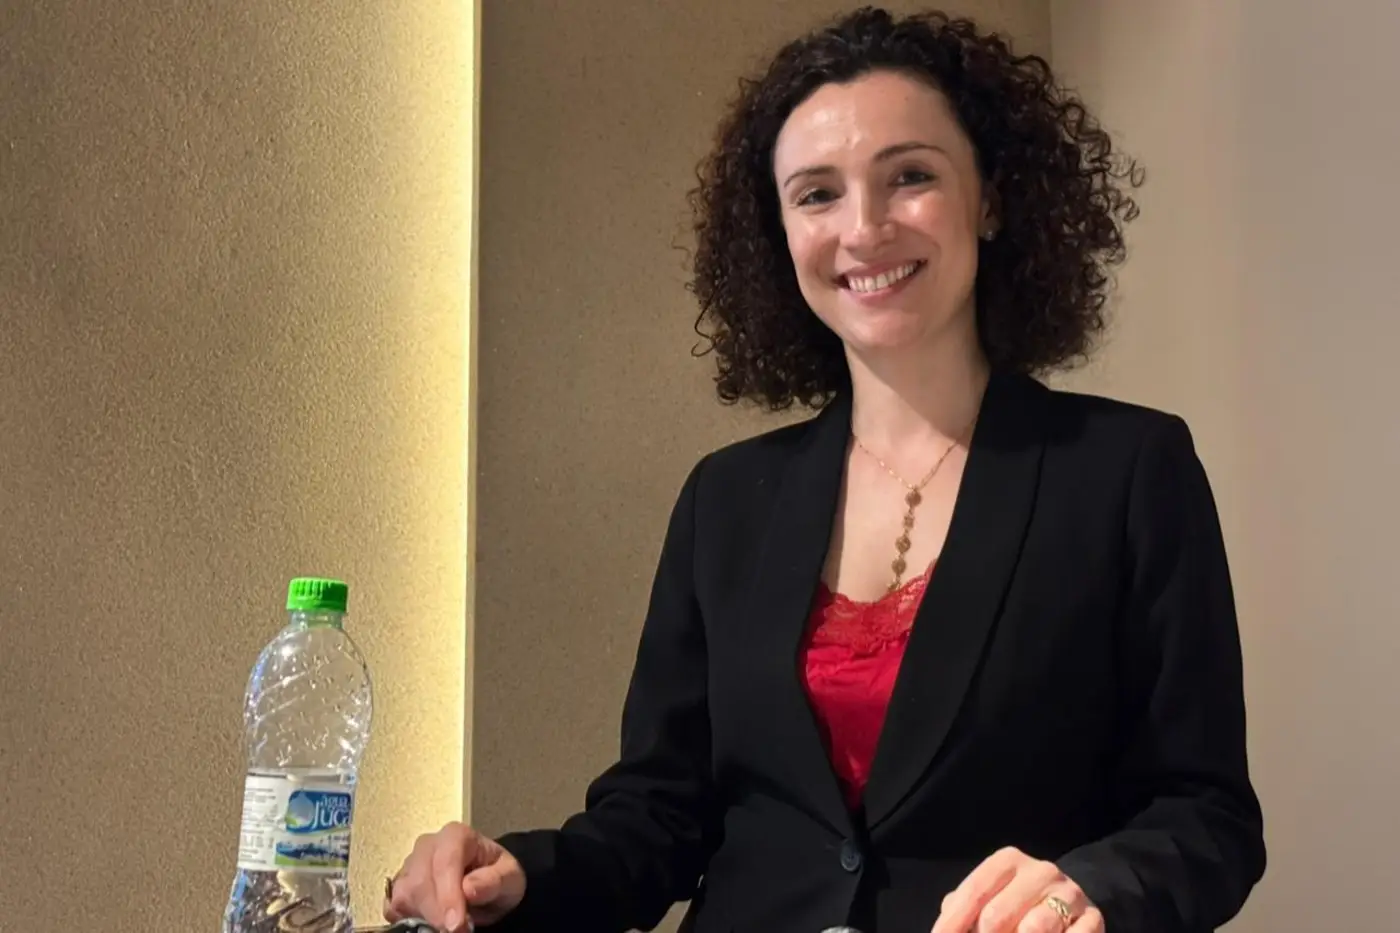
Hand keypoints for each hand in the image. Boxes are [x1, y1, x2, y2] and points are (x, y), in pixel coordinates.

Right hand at [383, 821, 526, 932]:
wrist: (486, 880)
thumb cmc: (497, 874)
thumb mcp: (509, 876)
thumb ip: (493, 881)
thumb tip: (470, 888)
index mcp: (456, 836)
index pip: (445, 862)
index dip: (448, 895)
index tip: (457, 925)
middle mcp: (427, 845)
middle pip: (420, 881)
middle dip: (437, 913)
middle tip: (458, 932)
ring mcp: (409, 865)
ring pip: (404, 895)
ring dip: (424, 918)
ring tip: (447, 927)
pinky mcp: (398, 886)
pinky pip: (394, 907)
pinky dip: (410, 920)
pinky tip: (431, 923)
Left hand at [930, 846, 1101, 932]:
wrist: (1071, 904)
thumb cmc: (1016, 904)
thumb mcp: (989, 897)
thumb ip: (963, 909)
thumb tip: (945, 931)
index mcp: (1008, 861)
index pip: (973, 894)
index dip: (952, 924)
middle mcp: (1040, 871)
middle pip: (996, 917)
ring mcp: (1069, 894)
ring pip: (1032, 929)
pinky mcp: (1093, 919)